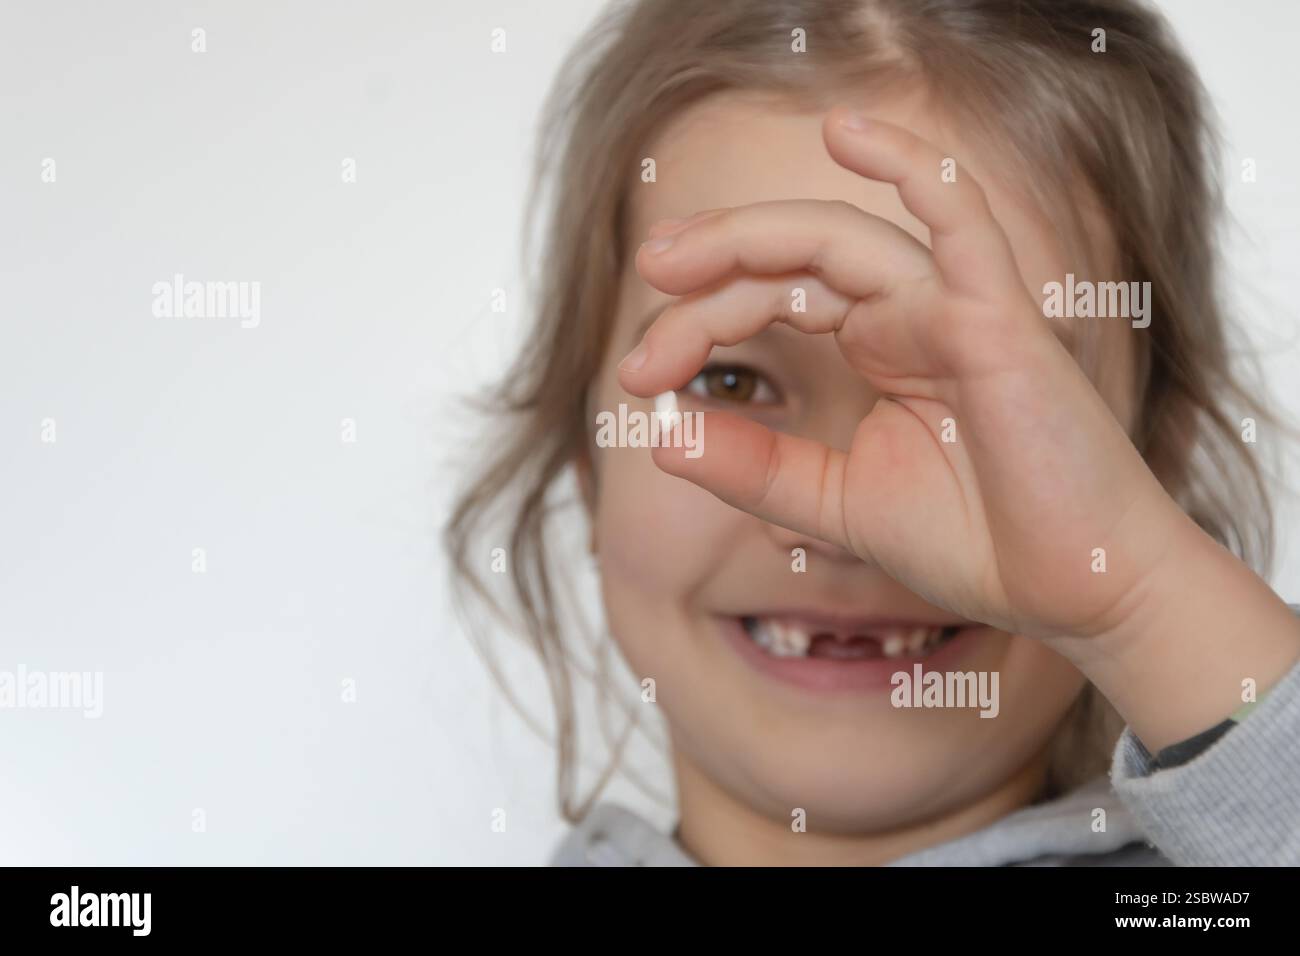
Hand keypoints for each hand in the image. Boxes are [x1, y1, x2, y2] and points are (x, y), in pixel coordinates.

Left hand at [618, 109, 1188, 642]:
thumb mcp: (834, 504)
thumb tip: (661, 437)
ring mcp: (955, 309)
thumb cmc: (975, 542)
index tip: (634, 378)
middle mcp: (909, 315)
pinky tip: (848, 132)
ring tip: (676, 256)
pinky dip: (914, 170)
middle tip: (646, 279)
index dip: (695, 324)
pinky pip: (960, 223)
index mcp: (877, 348)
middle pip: (791, 260)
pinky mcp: (1001, 321)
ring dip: (753, 237)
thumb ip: (755, 468)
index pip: (770, 301)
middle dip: (708, 269)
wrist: (1071, 592)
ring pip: (844, 239)